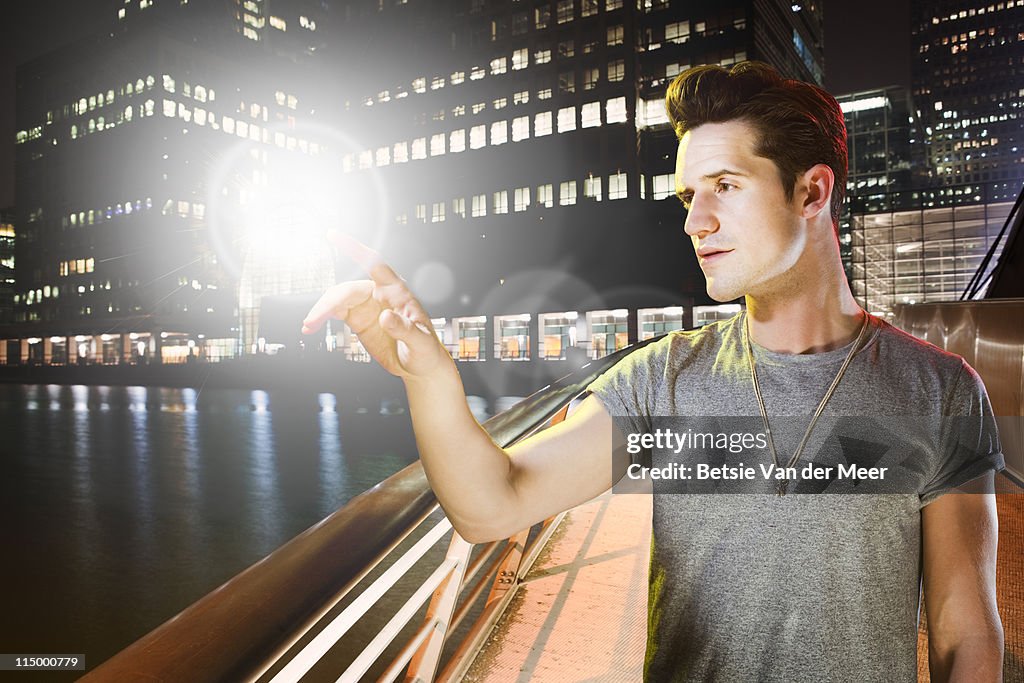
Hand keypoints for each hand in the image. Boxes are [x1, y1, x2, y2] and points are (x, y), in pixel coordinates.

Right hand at [301, 233, 450, 379]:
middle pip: (347, 289)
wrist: (419, 366)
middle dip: (328, 302)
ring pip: (337, 299)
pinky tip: (310, 328)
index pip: (374, 264)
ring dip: (321, 311)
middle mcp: (379, 294)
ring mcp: (366, 305)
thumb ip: (405, 329)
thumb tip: (385, 316)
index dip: (354, 249)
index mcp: (397, 292)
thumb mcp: (421, 342)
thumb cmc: (426, 351)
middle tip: (313, 320)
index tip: (333, 235)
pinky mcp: (358, 318)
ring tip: (308, 326)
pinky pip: (335, 311)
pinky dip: (321, 317)